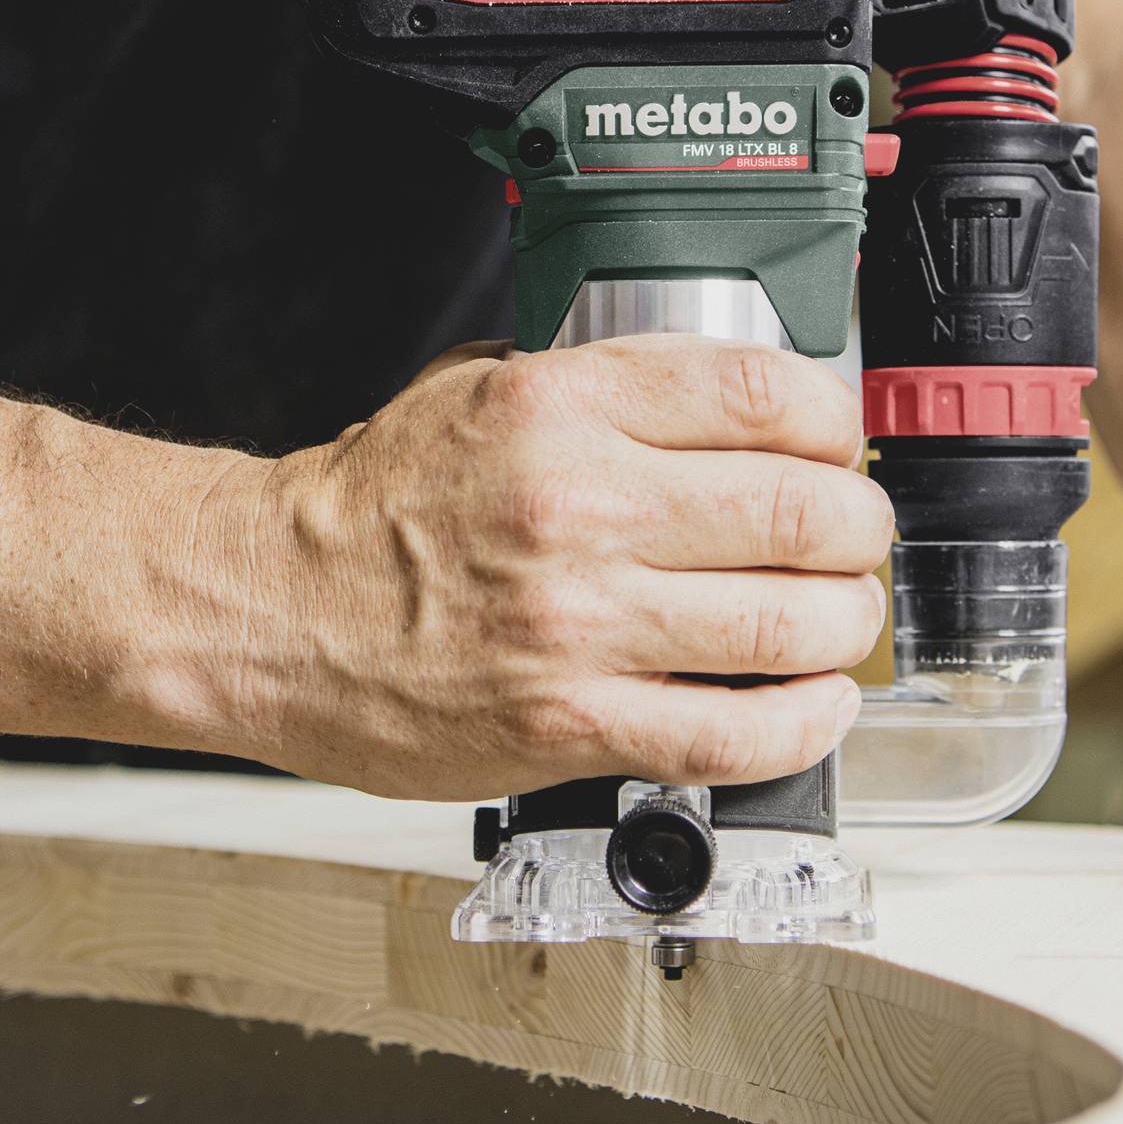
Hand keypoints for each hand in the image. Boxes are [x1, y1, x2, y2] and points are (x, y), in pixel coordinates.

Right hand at [206, 335, 892, 800]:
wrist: (265, 609)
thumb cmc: (368, 512)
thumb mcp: (478, 389)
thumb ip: (605, 392)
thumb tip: (729, 408)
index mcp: (561, 408)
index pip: (764, 394)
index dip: (832, 422)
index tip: (833, 445)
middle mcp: (581, 509)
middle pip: (806, 510)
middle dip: (857, 529)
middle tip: (851, 540)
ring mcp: (581, 624)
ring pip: (793, 624)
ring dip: (842, 625)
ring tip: (833, 621)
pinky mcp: (573, 724)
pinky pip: (740, 734)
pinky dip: (804, 724)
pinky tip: (812, 705)